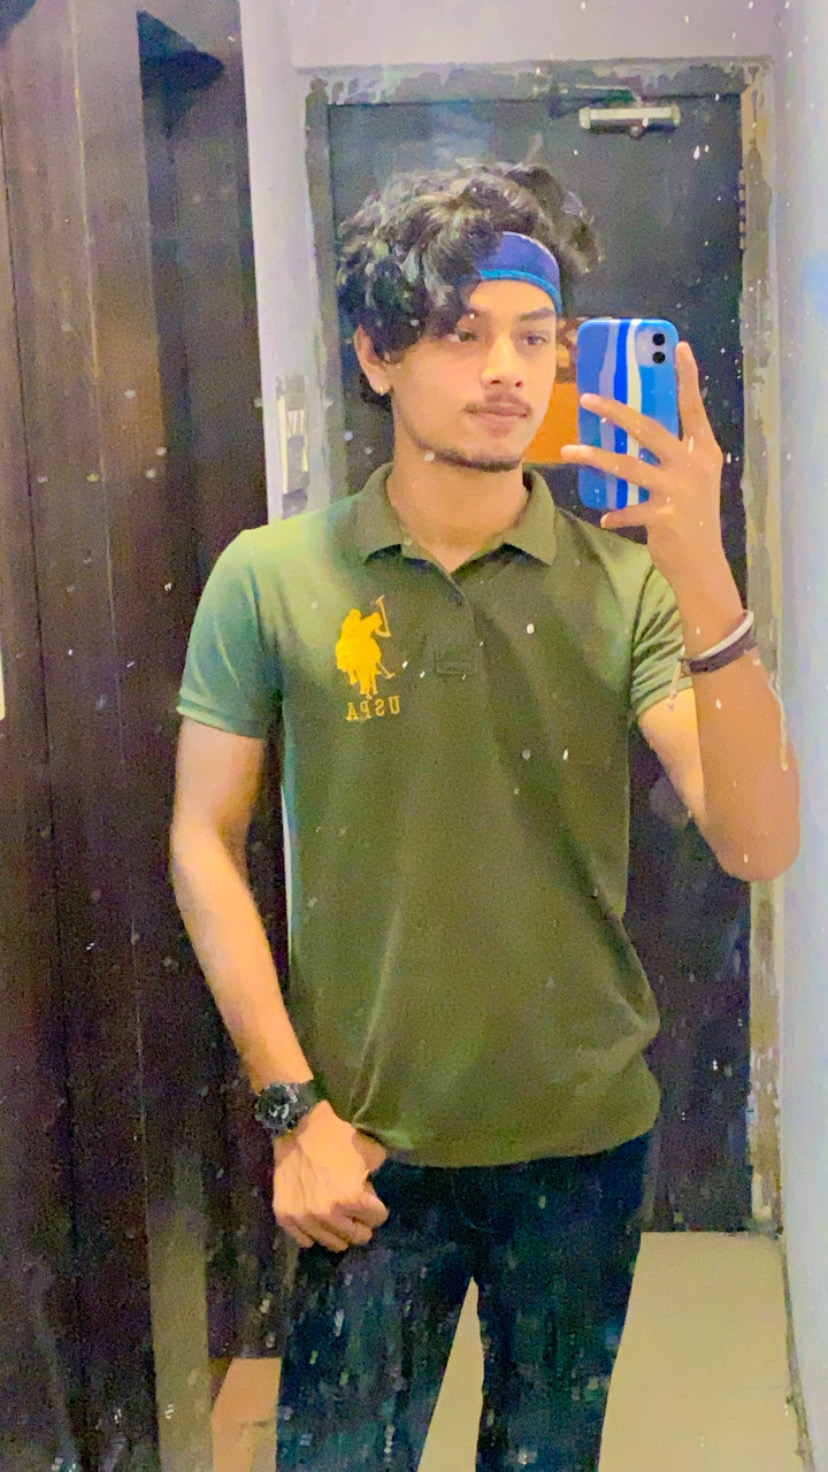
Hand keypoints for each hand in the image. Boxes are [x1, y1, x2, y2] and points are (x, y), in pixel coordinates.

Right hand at [273, 1100, 388, 1251]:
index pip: (377, 1219)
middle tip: (357, 1211)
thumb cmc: (335, 1136)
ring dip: (340, 1232)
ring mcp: (303, 1218)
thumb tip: (372, 1195)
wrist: (296, 1126)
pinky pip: (305, 1240)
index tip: (371, 1199)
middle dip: (361, 1223)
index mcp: (350, 1199)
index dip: (377, 1207)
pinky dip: (314, 1233)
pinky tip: (318, 1221)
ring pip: (332, 1243)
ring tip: (339, 1217)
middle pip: (356, 1236)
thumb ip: (376, 1177)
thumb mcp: (369, 1150)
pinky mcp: (285, 1216)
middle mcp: (326, 1215)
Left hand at [560, 342, 725, 592]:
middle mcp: (694, 466)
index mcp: (704, 451)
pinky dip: (615, 513)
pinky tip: (604, 516)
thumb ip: (673, 456)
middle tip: (588, 399)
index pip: (693, 408)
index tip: (678, 348)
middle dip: (616, 412)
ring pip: (628, 466)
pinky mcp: (665, 516)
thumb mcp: (693, 480)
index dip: (687, 377)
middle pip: (649, 429)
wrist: (703, 564)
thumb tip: (637, 430)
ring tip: (570, 451)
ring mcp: (679, 490)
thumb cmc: (693, 518)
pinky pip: (629, 509)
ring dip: (596, 457)